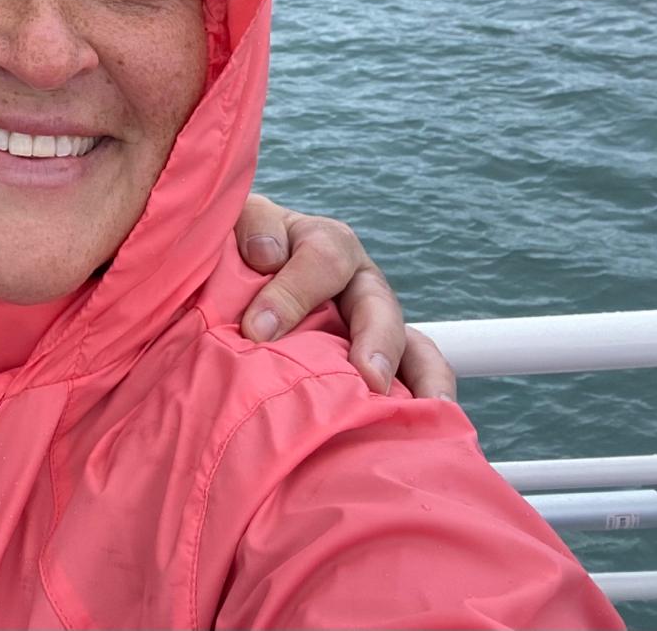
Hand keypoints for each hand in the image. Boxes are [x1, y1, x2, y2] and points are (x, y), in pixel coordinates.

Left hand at [234, 193, 457, 400]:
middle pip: (380, 307)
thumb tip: (269, 256)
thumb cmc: (235, 251)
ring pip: (413, 348)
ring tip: (418, 411)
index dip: (292, 294)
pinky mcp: (375, 370)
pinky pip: (412, 385)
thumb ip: (251, 225)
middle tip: (367, 376)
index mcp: (325, 245)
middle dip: (377, 341)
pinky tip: (426, 433)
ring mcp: (373, 330)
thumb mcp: (237, 222)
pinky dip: (422, 406)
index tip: (257, 330)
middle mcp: (359, 286)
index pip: (323, 261)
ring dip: (422, 379)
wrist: (231, 281)